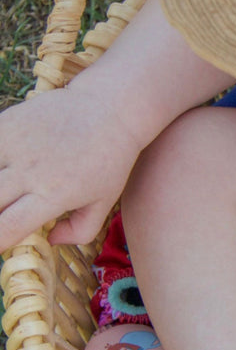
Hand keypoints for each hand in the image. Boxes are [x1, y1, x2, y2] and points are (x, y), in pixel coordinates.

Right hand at [0, 84, 143, 251]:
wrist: (109, 109)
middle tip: (6, 212)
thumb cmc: (110, 161)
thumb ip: (80, 230)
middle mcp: (29, 171)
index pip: (7, 227)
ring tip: (7, 192)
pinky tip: (2, 171)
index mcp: (54, 194)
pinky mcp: (5, 123)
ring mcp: (13, 144)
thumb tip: (49, 240)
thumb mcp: (104, 202)